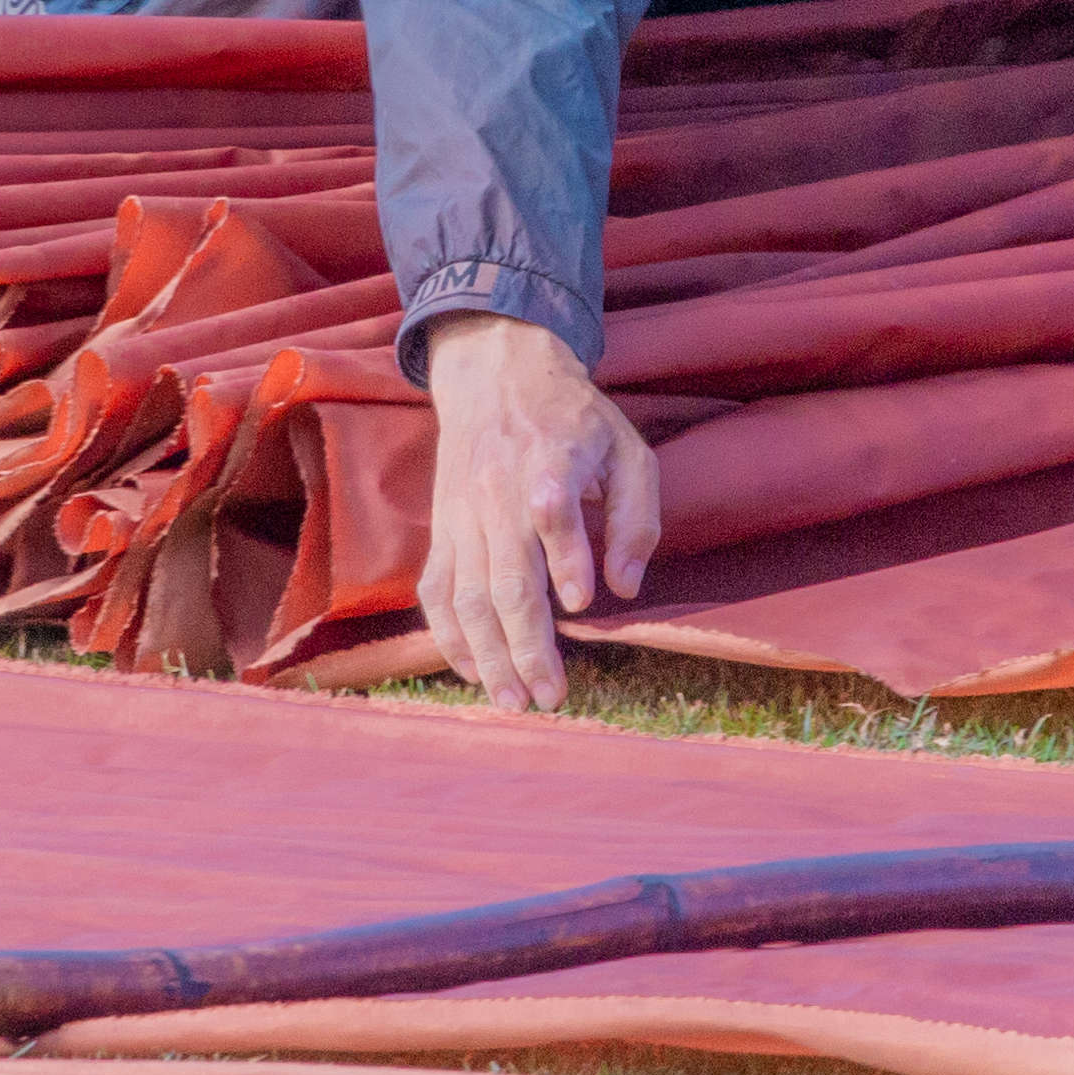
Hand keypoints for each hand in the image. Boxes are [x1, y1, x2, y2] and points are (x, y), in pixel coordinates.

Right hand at [415, 311, 660, 711]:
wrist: (494, 374)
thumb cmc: (574, 419)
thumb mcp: (627, 447)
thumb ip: (636, 516)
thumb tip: (625, 586)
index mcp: (550, 460)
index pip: (551, 510)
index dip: (565, 554)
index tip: (581, 602)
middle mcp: (498, 493)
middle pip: (505, 575)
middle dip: (527, 642)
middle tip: (552, 695)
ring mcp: (463, 516)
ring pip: (467, 595)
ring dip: (488, 654)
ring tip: (514, 700)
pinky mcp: (444, 530)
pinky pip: (437, 590)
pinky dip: (450, 636)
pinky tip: (473, 673)